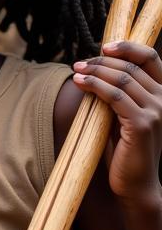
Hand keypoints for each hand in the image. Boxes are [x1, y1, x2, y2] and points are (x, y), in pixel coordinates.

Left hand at [73, 42, 161, 202]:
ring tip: (76, 70)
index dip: (129, 47)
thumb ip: (118, 94)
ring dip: (95, 71)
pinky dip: (94, 86)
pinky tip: (80, 83)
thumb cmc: (126, 149)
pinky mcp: (141, 124)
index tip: (105, 46)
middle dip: (102, 61)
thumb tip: (95, 69)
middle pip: (132, 67)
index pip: (152, 58)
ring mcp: (156, 112)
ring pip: (122, 79)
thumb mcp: (122, 115)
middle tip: (79, 63)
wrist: (136, 183)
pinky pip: (114, 96)